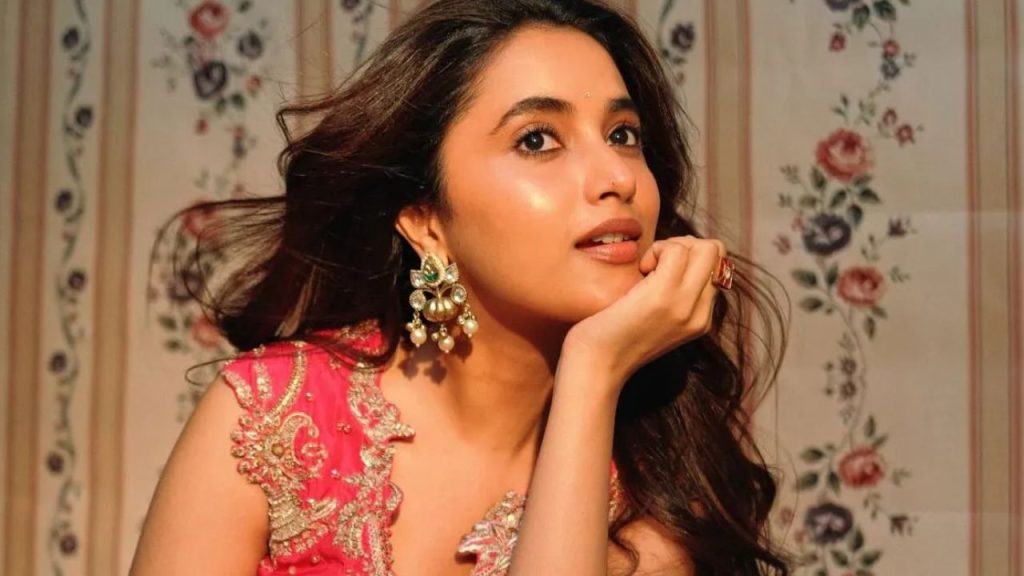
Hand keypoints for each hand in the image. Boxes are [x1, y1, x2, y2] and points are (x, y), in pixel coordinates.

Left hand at [561, 235, 726, 394]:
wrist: (596, 364)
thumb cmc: (612, 336)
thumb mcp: (655, 318)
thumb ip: (674, 296)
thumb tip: (678, 256)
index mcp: (700, 319)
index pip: (717, 267)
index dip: (688, 257)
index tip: (660, 272)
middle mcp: (700, 315)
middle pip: (717, 252)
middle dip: (685, 245)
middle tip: (655, 264)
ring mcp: (685, 306)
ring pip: (704, 248)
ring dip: (670, 246)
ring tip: (647, 269)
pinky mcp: (663, 297)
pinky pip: (677, 251)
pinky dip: (657, 249)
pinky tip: (641, 269)